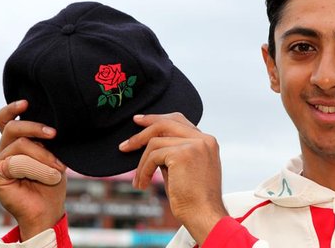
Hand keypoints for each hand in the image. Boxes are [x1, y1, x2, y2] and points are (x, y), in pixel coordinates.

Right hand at [0, 100, 66, 240]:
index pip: (4, 120)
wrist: (48, 209)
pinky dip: (37, 168)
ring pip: (20, 145)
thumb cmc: (51, 182)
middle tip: (54, 134)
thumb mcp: (53, 155)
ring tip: (58, 169)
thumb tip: (51, 125)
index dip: (12, 109)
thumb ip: (45, 140)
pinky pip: (17, 162)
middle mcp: (2, 151)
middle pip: (12, 128)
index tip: (27, 102)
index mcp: (14, 143)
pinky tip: (48, 177)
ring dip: (44, 156)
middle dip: (35, 128)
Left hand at [120, 113, 227, 244]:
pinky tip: (143, 184)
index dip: (158, 119)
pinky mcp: (182, 154)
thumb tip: (152, 144)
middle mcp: (203, 139)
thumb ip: (174, 153)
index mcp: (207, 142)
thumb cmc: (194, 199)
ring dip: (141, 162)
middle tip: (126, 143)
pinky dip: (144, 171)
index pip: (180, 121)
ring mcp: (194, 145)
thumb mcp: (185, 169)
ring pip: (156, 141)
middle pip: (167, 123)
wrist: (204, 215)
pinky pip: (153, 156)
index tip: (141, 122)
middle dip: (143, 130)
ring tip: (138, 179)